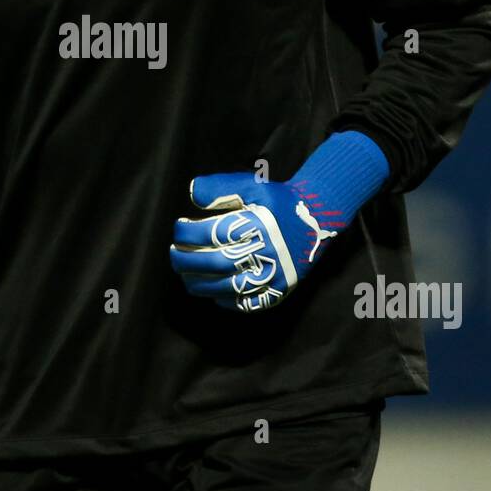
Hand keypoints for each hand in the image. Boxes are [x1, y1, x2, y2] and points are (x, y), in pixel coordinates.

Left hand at [169, 172, 340, 313]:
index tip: (179, 228)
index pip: (213, 233)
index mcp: (259, 225)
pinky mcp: (280, 290)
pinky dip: (226, 301)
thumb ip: (220, 187)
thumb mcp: (252, 185)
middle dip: (187, 261)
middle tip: (173, 254)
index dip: (188, 233)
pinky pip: (249, 305)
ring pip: (229, 288)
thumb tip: (192, 194)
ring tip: (185, 275)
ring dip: (200, 284)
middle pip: (217, 263)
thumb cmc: (279, 200)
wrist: (317, 218)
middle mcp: (267, 252)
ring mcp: (275, 275)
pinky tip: (213, 293)